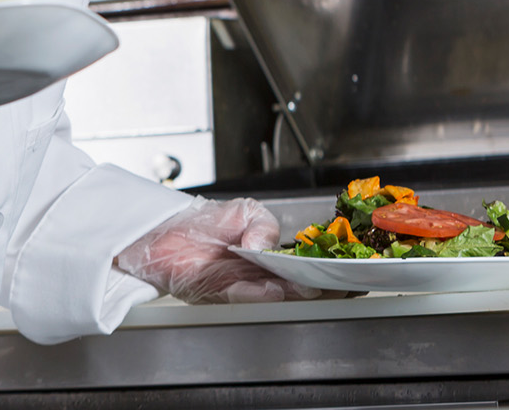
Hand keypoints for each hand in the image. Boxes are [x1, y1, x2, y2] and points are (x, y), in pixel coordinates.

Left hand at [115, 197, 324, 303]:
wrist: (164, 230)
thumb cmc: (206, 222)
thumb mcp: (245, 212)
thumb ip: (264, 225)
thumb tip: (265, 246)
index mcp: (272, 257)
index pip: (304, 266)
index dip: (324, 271)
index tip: (344, 273)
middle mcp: (260, 276)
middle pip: (292, 286)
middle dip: (313, 287)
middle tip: (331, 286)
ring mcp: (240, 287)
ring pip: (270, 294)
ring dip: (287, 293)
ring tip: (302, 288)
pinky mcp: (216, 293)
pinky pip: (239, 296)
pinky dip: (256, 294)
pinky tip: (270, 290)